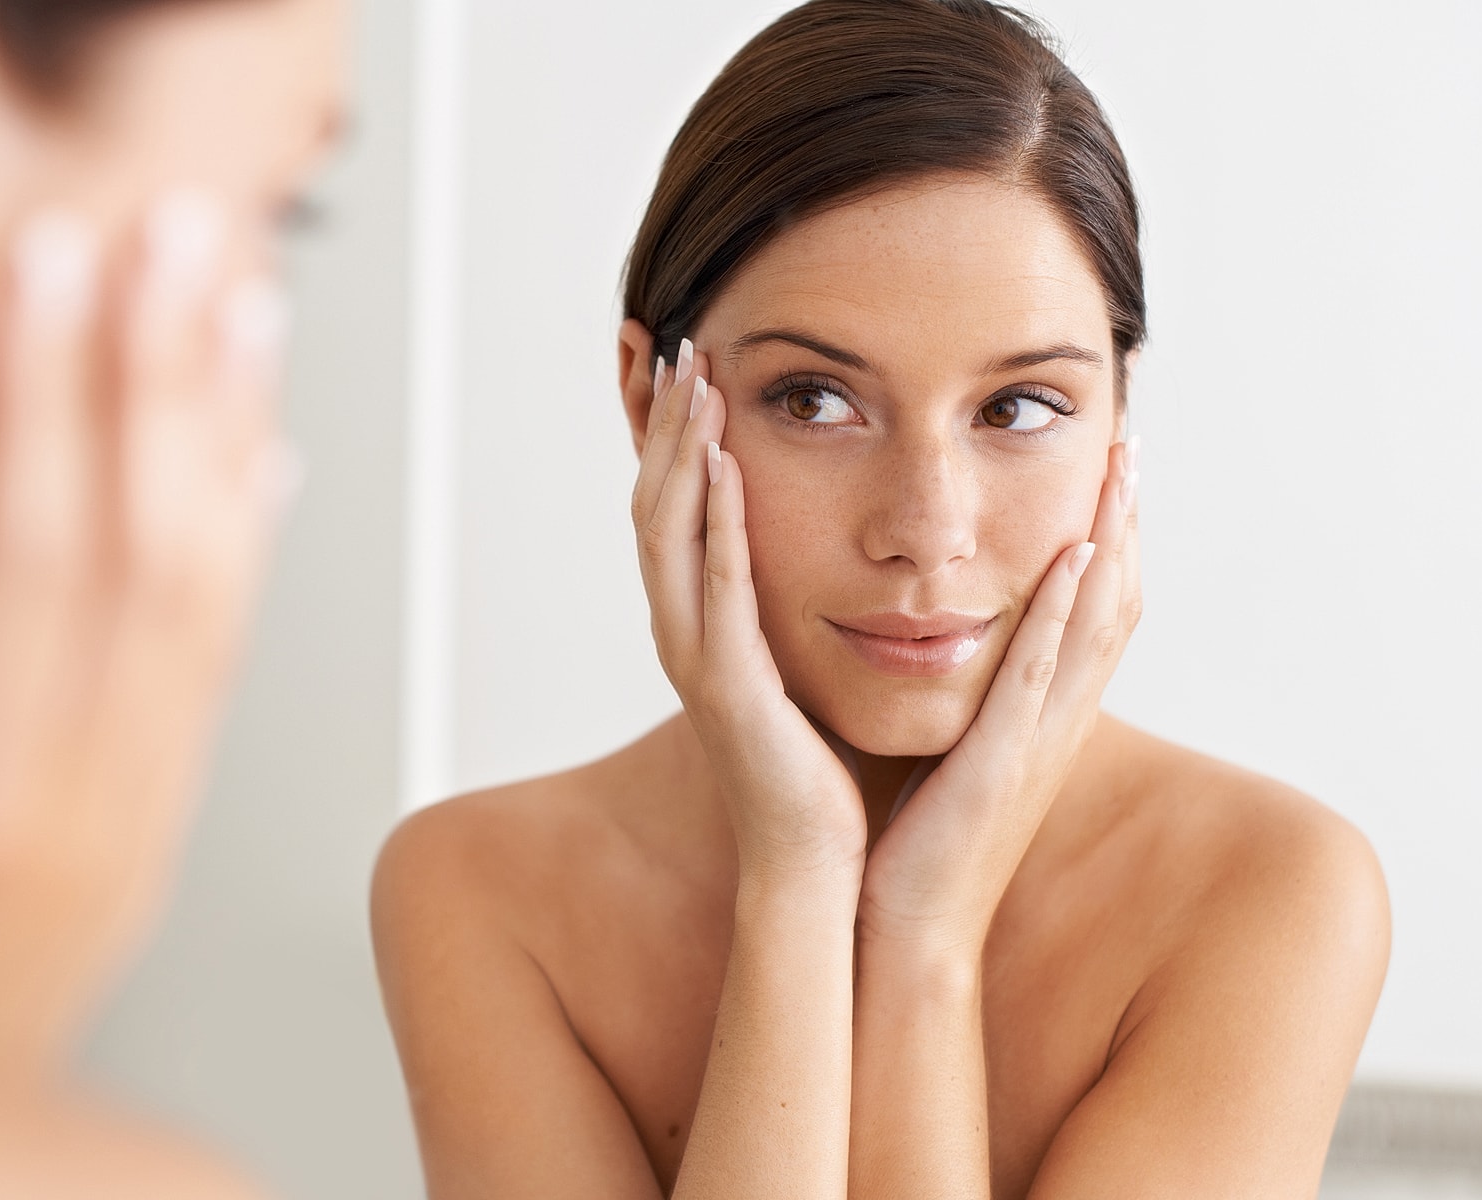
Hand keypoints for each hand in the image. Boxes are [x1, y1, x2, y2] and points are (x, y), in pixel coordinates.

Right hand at [0, 190, 299, 1066]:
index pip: (39, 553)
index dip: (51, 394)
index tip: (60, 264)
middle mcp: (88, 802)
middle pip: (153, 549)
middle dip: (161, 376)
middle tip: (180, 239)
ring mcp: (139, 817)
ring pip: (214, 594)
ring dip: (229, 439)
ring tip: (243, 311)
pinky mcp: (155, 833)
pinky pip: (227, 669)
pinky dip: (251, 551)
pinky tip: (261, 471)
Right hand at [632, 339, 865, 879]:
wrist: (820, 863)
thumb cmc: (820, 771)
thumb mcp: (802, 663)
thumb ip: (795, 605)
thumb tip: (827, 545)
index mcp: (702, 624)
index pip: (672, 507)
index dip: (668, 435)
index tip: (683, 363)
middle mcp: (683, 632)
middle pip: (655, 502)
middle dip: (663, 421)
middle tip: (674, 342)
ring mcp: (695, 658)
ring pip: (669, 533)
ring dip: (680, 451)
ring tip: (695, 379)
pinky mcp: (726, 687)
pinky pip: (715, 588)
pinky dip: (714, 522)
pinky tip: (723, 465)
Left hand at [857, 437, 1142, 953]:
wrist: (904, 928)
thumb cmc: (915, 843)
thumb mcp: (952, 751)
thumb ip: (965, 696)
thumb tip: (946, 639)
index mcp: (1041, 717)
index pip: (1092, 613)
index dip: (1111, 539)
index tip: (1110, 468)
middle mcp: (1055, 723)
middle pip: (1114, 605)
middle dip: (1126, 521)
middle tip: (1130, 444)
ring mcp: (1038, 744)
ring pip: (1094, 629)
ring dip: (1112, 546)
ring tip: (1118, 473)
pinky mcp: (1004, 765)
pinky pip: (1040, 676)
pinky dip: (1061, 615)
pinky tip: (1071, 559)